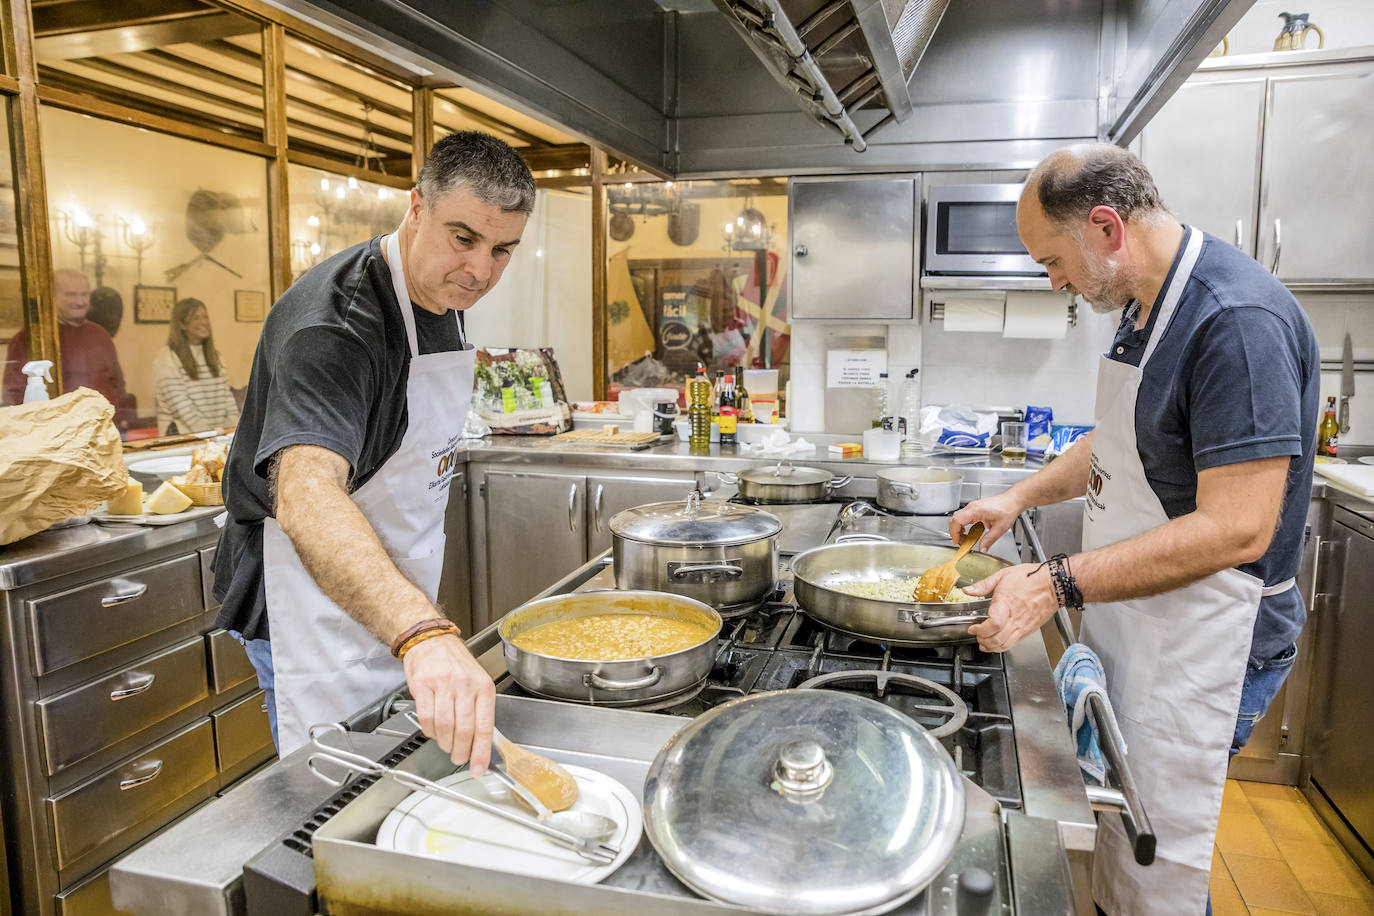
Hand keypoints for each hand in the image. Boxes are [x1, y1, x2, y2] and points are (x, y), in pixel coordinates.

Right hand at [403, 633, 495, 774]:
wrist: (431, 640)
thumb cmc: (455, 663)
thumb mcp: (477, 681)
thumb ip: (479, 709)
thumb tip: (482, 742)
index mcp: (483, 686)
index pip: (485, 727)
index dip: (482, 752)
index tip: (479, 769)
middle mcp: (465, 685)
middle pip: (464, 730)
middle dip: (461, 752)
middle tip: (459, 758)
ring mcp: (444, 684)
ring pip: (445, 726)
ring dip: (445, 743)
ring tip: (446, 745)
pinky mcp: (423, 685)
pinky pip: (426, 717)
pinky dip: (429, 730)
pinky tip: (432, 730)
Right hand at [949, 491, 1023, 549]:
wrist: (1012, 501)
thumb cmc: (1007, 509)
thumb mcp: (1000, 528)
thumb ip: (989, 540)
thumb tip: (982, 549)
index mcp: (976, 511)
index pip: (957, 520)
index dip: (954, 532)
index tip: (957, 541)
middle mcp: (972, 507)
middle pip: (954, 519)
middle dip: (955, 532)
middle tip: (961, 542)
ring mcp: (972, 507)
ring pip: (958, 518)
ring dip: (959, 529)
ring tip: (966, 538)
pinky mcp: (974, 508)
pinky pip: (963, 517)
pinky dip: (963, 525)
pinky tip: (970, 532)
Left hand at [965, 563, 1058, 652]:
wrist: (1054, 584)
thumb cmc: (1031, 578)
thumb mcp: (1003, 575)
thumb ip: (983, 585)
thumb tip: (968, 590)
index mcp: (1006, 603)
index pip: (993, 625)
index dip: (980, 630)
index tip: (973, 628)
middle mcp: (1015, 618)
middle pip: (997, 640)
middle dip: (983, 641)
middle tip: (977, 635)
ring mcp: (1023, 626)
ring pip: (1005, 645)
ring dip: (992, 647)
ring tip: (984, 642)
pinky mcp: (1029, 630)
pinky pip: (1014, 643)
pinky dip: (1003, 646)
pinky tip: (997, 641)